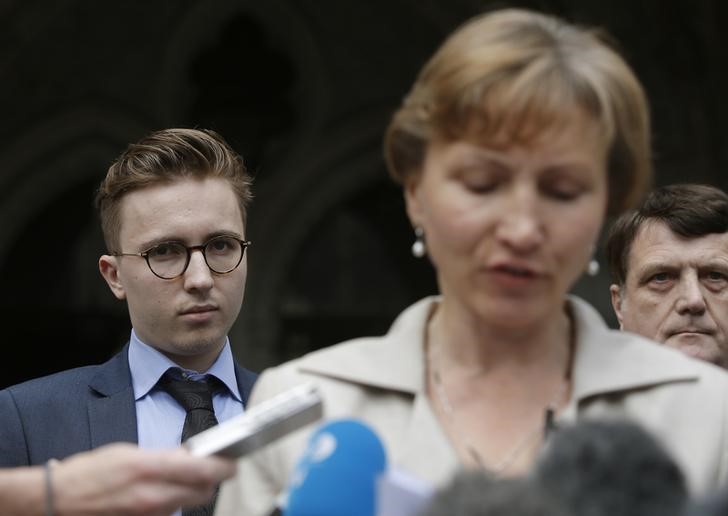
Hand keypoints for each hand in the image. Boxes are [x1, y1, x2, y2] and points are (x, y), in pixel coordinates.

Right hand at [52, 443, 235, 515]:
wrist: (59, 501)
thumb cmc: (90, 472)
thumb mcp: (129, 452)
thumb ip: (163, 456)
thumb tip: (190, 456)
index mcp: (150, 468)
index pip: (204, 470)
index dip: (224, 466)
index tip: (231, 460)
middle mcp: (154, 495)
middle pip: (203, 492)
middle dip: (213, 480)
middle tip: (214, 469)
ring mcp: (150, 514)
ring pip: (188, 504)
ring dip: (192, 491)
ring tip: (181, 478)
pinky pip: (170, 513)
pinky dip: (174, 503)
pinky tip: (163, 492)